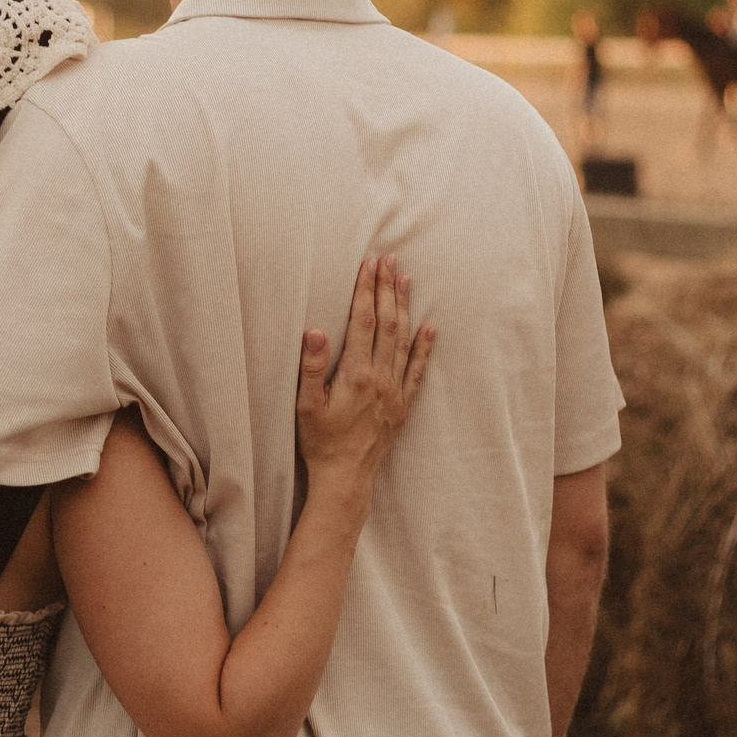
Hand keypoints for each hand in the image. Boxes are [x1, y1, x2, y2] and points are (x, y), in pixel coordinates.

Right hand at [293, 255, 433, 499]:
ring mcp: (395, 391)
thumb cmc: (320, 442)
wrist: (345, 477)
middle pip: (386, 324)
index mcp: (356, 374)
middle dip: (387, 289)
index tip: (369, 265)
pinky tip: (430, 328)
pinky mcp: (403, 404)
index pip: (363, 322)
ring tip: (406, 280)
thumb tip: (315, 330)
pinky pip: (418, 370)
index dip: (366, 290)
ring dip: (404, 308)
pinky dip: (425, 347)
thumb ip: (311, 367)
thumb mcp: (305, 405)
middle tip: (389, 260)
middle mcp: (381, 378)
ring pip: (404, 340)